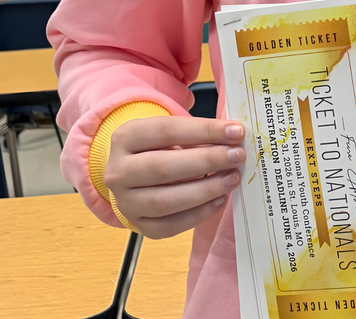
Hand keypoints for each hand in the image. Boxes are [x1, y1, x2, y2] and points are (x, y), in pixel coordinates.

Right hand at [104, 116, 244, 237]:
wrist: (131, 173)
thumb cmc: (158, 146)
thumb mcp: (168, 130)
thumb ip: (195, 133)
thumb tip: (232, 137)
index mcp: (125, 137)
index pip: (167, 131)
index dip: (204, 131)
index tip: (236, 131)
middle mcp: (118, 171)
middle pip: (163, 168)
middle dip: (207, 161)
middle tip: (237, 156)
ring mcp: (124, 202)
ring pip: (165, 201)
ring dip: (205, 190)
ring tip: (232, 178)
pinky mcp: (137, 225)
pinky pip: (168, 226)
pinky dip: (197, 215)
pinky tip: (219, 200)